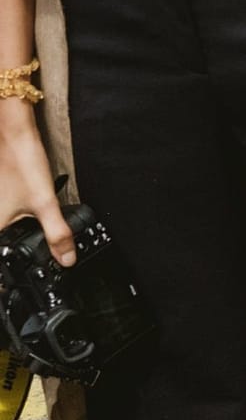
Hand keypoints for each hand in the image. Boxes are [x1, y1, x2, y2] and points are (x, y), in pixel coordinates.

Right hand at [0, 99, 72, 266]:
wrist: (12, 132)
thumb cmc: (21, 163)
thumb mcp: (44, 202)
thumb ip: (57, 233)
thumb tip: (67, 259)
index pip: (0, 263)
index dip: (4, 279)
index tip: (11, 287)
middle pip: (3, 245)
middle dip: (15, 255)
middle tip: (33, 264)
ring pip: (4, 232)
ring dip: (14, 239)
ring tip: (32, 245)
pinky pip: (4, 218)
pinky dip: (13, 224)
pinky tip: (25, 221)